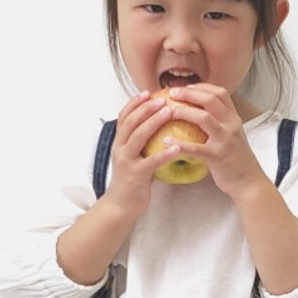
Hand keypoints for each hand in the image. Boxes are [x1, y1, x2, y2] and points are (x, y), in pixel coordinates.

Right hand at [105, 90, 190, 217]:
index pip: (124, 116)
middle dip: (146, 108)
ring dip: (154, 122)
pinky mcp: (136, 175)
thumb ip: (141, 142)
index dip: (135, 103)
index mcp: (119, 142)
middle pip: (131, 122)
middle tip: (162, 98)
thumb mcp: (133, 157)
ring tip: (169, 112)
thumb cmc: (132, 180)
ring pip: (138, 136)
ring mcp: (127, 161)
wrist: (121, 205)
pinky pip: (151, 162)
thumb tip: (158, 126)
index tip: (148, 92)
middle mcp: (120, 148)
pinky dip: (165, 153)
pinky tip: (177, 147)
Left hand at [164, 84, 266, 200]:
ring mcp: (225, 140)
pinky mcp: (217, 156)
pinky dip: (179, 143)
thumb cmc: (237, 159)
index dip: (201, 87)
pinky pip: (196, 148)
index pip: (219, 93)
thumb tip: (199, 112)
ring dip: (183, 111)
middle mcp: (231, 125)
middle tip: (171, 93)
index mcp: (233, 118)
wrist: (249, 181)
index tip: (185, 87)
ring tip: (168, 112)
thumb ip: (220, 122)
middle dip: (189, 93)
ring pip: (203, 118)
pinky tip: (166, 141)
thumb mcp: (233, 135)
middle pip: (210, 100)